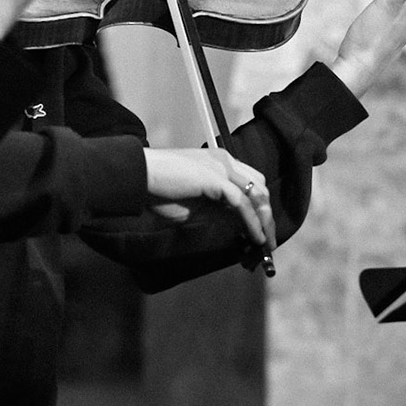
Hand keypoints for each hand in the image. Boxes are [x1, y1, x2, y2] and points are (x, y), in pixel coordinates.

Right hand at [142, 147, 275, 248]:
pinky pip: (242, 203)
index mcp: (218, 161)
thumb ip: (215, 211)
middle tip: (267, 241)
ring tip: (265, 244)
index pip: (250, 181)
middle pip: (260, 186)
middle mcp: (224, 160)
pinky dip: (252, 222)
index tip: (259, 229)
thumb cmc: (158, 190)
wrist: (138, 176)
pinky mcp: (216, 179)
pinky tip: (255, 238)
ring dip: (264, 221)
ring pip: (257, 194)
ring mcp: (221, 167)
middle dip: (267, 215)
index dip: (258, 206)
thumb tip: (236, 228)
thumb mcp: (193, 205)